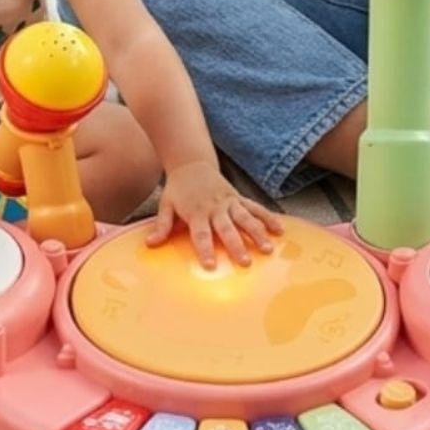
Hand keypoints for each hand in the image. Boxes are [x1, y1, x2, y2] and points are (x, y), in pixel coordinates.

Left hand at [147, 162, 282, 268]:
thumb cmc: (178, 189)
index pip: (201, 234)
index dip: (205, 249)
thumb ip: (161, 225)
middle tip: (246, 262)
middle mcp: (215, 208)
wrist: (191, 163)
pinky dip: (268, 218)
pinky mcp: (239, 198)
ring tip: (268, 249)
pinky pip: (256, 208)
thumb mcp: (165, 205)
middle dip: (237, 246)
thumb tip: (150, 244)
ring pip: (246, 218)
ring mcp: (230, 202)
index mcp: (196, 212)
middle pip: (227, 229)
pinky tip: (279, 230)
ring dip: (258, 233)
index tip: (210, 266)